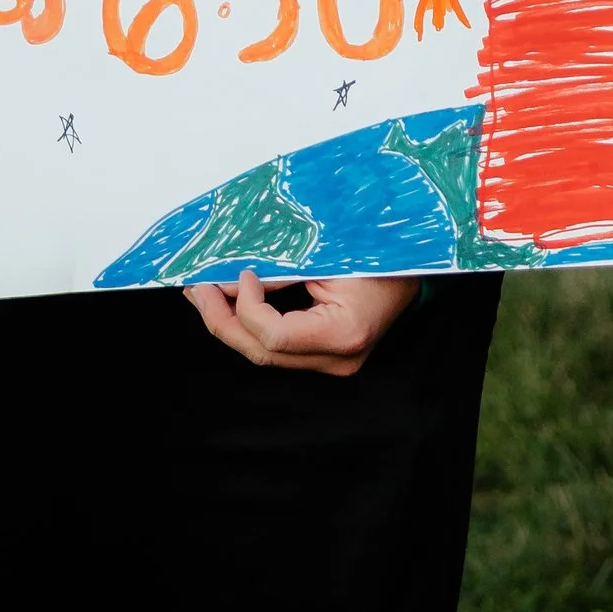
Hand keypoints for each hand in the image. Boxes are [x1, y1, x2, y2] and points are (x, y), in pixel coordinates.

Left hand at [184, 270, 418, 378]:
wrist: (415, 260)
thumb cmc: (377, 249)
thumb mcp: (328, 254)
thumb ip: (280, 271)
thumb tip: (228, 280)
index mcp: (344, 335)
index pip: (275, 337)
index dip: (247, 307)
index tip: (242, 273)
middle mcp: (338, 360)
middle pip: (263, 352)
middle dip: (222, 319)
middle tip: (197, 289)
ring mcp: (332, 362)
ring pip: (266, 353)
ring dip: (230, 322)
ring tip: (204, 293)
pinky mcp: (325, 354)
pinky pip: (278, 346)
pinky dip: (251, 324)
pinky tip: (230, 303)